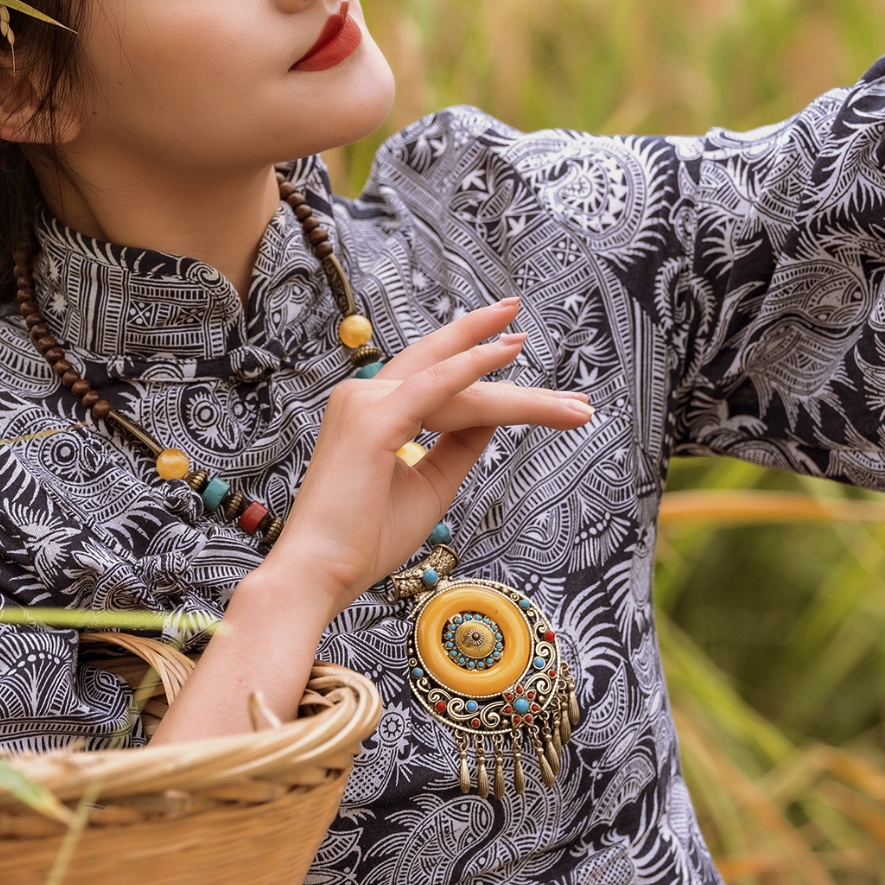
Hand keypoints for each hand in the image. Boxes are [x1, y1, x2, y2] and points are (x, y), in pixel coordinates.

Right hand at [150, 297, 589, 747]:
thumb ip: (459, 446)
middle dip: (483, 337)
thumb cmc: (364, 538)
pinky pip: (435, 385)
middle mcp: (363, 396)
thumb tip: (493, 415)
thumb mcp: (429, 485)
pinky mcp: (375, 421)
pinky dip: (471, 366)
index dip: (481, 377)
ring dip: (509, 383)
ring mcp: (366, 404)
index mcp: (370, 411)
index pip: (436, 384)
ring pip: (453, 382)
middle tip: (518, 312)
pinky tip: (504, 353)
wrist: (320, 572)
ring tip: (564, 396)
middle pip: (442, 366)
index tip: (525, 374)